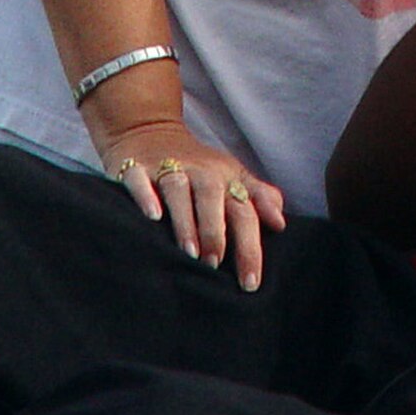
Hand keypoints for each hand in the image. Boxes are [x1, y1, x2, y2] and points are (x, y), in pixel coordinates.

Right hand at [99, 120, 286, 290]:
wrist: (150, 132)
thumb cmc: (199, 167)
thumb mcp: (232, 176)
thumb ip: (258, 198)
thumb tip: (280, 223)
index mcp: (226, 178)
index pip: (245, 211)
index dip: (250, 246)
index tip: (251, 283)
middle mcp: (199, 172)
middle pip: (214, 197)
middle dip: (216, 233)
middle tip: (215, 265)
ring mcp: (168, 167)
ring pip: (179, 189)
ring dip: (185, 220)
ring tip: (189, 252)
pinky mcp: (135, 167)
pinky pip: (140, 180)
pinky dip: (146, 196)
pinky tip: (152, 217)